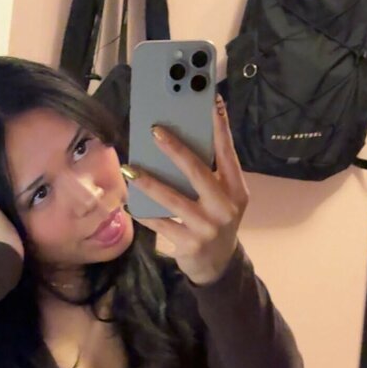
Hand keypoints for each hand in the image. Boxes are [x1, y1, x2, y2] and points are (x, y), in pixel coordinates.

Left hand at [130, 95, 248, 284]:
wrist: (218, 266)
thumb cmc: (216, 222)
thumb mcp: (223, 198)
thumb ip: (211, 175)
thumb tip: (183, 140)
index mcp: (236, 190)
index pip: (227, 153)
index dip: (220, 127)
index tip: (211, 102)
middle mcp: (225, 207)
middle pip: (198, 172)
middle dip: (175, 149)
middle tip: (155, 130)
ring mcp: (207, 227)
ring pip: (173, 199)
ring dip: (149, 182)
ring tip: (130, 168)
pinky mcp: (189, 244)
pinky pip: (160, 224)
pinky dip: (144, 212)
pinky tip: (130, 202)